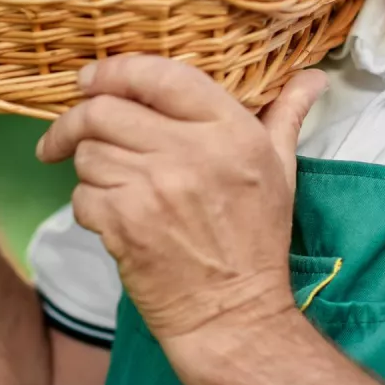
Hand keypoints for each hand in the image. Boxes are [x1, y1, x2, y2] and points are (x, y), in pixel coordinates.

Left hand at [36, 56, 327, 341]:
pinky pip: (82, 195)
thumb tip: (315, 77)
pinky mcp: (125, 224)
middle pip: (105, 110)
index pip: (159, 75)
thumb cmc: (256, 239)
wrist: (234, 315)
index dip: (115, 69)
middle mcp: (191, 152)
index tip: (91, 78)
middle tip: (69, 131)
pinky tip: (112, 214)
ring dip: (89, 165)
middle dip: (77, 118)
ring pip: (88, 153)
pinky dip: (88, 203)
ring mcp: (154, 188)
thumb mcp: (281, 169)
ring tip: (111, 181)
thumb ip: (286, 114)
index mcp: (230, 131)